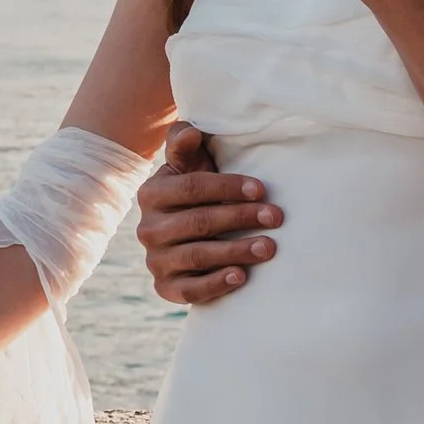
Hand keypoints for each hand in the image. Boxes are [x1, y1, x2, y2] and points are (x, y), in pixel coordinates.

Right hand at [135, 123, 281, 306]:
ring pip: (196, 256)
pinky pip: (190, 291)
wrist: (188, 235)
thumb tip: (191, 132)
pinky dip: (216, 284)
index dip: (228, 187)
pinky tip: (242, 276)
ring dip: (236, 251)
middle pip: (197, 222)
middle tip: (276, 217)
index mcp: (151, 194)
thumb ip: (185, 143)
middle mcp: (147, 229)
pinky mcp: (165, 288)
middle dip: (240, 218)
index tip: (262, 189)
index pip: (191, 188)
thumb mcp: (190, 164)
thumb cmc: (197, 191)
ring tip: (268, 247)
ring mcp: (155, 260)